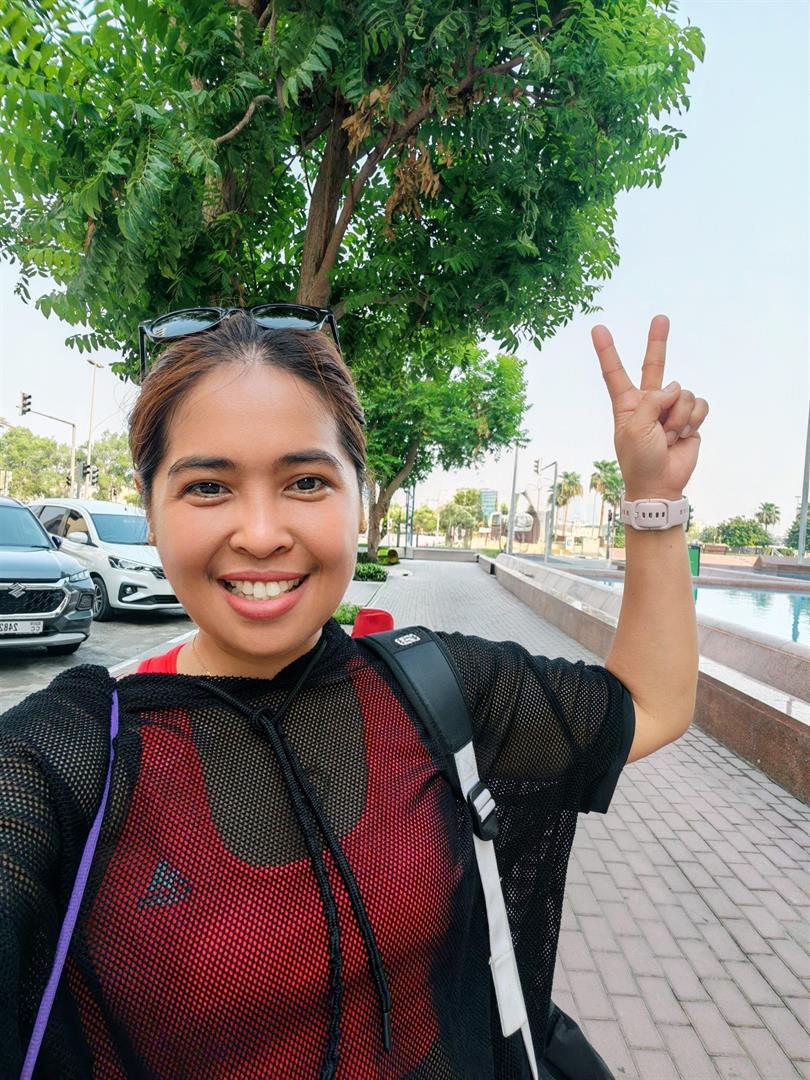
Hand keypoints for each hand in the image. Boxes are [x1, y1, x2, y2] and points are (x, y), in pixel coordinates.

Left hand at [591, 315, 708, 500]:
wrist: (660, 484)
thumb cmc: (639, 459)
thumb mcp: (635, 429)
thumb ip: (652, 402)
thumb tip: (675, 387)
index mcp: (627, 404)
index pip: (614, 373)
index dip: (607, 351)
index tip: (598, 329)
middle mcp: (649, 402)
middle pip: (653, 365)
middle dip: (658, 341)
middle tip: (661, 318)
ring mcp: (670, 408)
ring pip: (682, 393)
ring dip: (677, 417)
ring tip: (668, 437)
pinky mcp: (690, 417)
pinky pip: (698, 404)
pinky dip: (693, 420)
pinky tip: (683, 435)